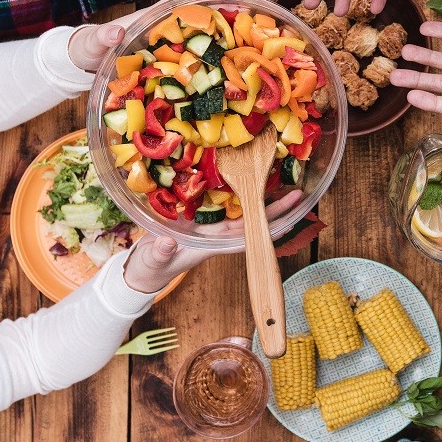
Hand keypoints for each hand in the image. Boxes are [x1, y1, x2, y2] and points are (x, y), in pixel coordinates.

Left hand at [67, 0, 228, 70]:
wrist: (84, 62)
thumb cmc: (89, 48)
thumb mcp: (94, 42)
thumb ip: (103, 36)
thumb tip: (116, 32)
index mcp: (148, 19)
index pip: (178, 2)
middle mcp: (160, 29)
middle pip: (193, 18)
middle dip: (217, 14)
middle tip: (245, 17)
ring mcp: (163, 46)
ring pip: (194, 38)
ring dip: (216, 36)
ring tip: (242, 40)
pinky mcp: (163, 62)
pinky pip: (188, 57)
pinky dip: (205, 58)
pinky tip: (222, 66)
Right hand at [122, 190, 301, 292]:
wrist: (145, 266)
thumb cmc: (152, 267)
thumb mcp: (154, 260)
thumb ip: (160, 252)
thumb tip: (169, 244)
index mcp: (212, 244)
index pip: (246, 237)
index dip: (267, 229)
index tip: (288, 220)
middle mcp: (217, 233)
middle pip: (252, 220)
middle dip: (274, 208)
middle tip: (297, 193)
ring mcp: (212, 224)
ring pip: (243, 209)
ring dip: (261, 196)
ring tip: (283, 180)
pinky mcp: (201, 215)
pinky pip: (225, 201)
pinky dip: (238, 189)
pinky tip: (248, 175)